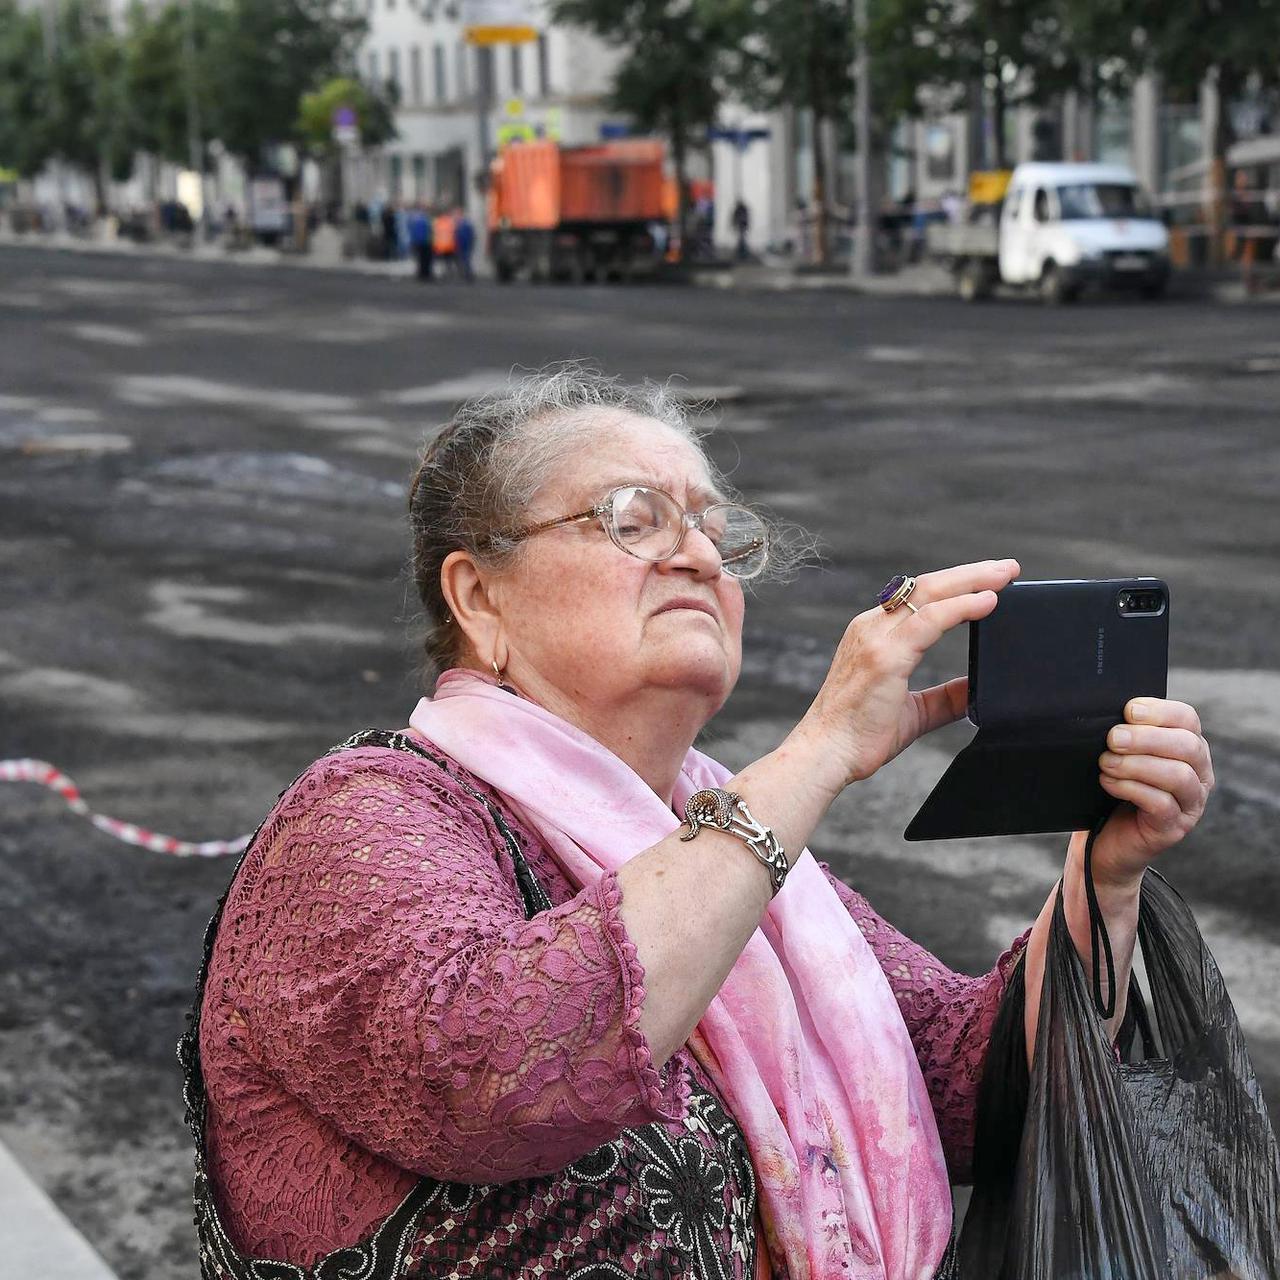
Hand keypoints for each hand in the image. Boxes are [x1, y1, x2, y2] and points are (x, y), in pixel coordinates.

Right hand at [795, 558, 1020, 787]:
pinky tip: (987, 602)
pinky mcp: (885, 656)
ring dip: (972, 581)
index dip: (956, 585)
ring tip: (1006, 575)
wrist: (827, 754)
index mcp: (874, 634)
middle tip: (1009, 567)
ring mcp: (876, 639)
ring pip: (930, 594)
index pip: (918, 597)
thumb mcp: (913, 710)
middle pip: (927, 585)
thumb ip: (945, 696)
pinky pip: (930, 621)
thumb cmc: (859, 734)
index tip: (990, 581)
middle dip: (971, 573)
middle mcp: (871, 627)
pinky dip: (961, 607)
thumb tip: (975, 689)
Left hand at [1090, 698, 1214, 887]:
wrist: (1106, 840)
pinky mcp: (1174, 828)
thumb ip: (1126, 734)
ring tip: (1106, 763)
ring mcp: (1191, 804)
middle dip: (1146, 738)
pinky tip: (1108, 783)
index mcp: (1189, 748)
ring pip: (1178, 775)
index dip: (1159, 711)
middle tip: (1113, 739)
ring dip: (1137, 764)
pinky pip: (1161, 804)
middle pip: (1187, 745)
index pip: (1188, 719)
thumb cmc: (1113, 789)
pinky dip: (1131, 788)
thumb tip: (1111, 713)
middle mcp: (1199, 774)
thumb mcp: (1122, 756)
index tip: (1128, 710)